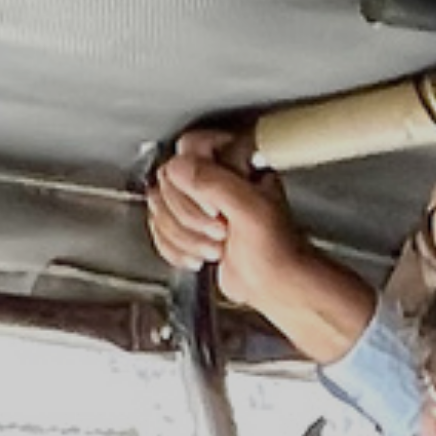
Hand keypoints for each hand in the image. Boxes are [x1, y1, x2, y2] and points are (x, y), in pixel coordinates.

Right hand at [145, 129, 315, 308]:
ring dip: (186, 237)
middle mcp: (215, 174)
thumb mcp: (250, 210)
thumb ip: (214, 182)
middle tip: (221, 230)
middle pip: (167, 181)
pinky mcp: (189, 225)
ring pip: (159, 207)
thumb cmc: (277, 251)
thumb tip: (177, 167)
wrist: (275, 285)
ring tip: (217, 245)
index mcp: (235, 158)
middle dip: (191, 219)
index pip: (187, 150)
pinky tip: (200, 255)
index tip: (216, 209)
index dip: (195, 185)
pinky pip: (158, 229)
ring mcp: (200, 201)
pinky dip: (175, 249)